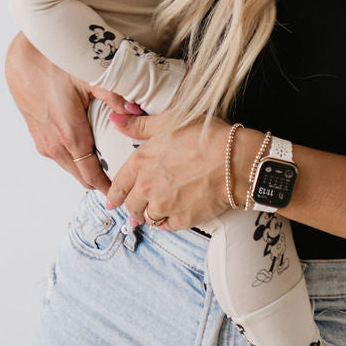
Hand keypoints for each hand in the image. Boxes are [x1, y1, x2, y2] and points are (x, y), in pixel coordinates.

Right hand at [4, 33, 109, 196]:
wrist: (21, 56)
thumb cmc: (54, 62)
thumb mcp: (90, 76)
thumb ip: (115, 96)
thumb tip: (136, 110)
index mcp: (69, 136)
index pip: (92, 176)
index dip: (108, 187)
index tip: (122, 193)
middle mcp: (54, 144)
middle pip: (81, 176)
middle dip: (101, 180)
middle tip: (123, 177)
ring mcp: (42, 141)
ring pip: (69, 166)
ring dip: (86, 167)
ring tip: (109, 160)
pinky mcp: (36, 134)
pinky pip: (59, 154)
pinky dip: (74, 156)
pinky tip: (88, 143)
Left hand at [105, 112, 234, 228]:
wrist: (233, 159)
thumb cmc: (204, 136)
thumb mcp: (168, 122)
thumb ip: (138, 125)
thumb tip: (114, 119)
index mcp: (140, 163)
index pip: (118, 186)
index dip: (114, 196)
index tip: (112, 203)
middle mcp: (147, 187)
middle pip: (132, 206)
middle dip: (134, 209)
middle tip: (137, 211)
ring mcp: (164, 205)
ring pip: (149, 218)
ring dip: (152, 215)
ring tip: (159, 211)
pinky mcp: (182, 219)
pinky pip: (169, 226)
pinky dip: (171, 222)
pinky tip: (176, 214)